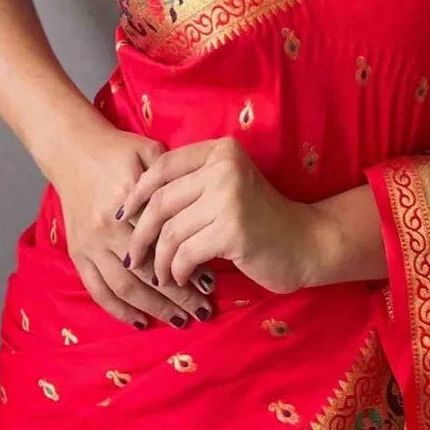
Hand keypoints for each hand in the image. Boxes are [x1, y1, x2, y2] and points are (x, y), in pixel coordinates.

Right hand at [56, 124, 215, 328]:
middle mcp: (106, 226)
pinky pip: (97, 290)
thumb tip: (202, 211)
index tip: (212, 283)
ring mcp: (89, 243)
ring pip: (124, 287)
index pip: (164, 241)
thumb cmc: (119, 151)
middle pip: (147, 271)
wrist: (72, 150)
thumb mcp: (150, 152)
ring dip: (153, 308)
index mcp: (127, 199)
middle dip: (177, 296)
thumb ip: (173, 178)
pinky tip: (140, 322)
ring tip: (181, 320)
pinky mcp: (77, 253)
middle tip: (204, 311)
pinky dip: (118, 310)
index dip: (188, 263)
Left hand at [116, 135, 318, 297]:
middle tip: (133, 257)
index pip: (163, 167)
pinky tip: (180, 278)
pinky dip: (177, 270)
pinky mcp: (234, 229)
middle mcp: (224, 167)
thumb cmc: (259, 219)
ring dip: (159, 259)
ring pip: (170, 231)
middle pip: (161, 201)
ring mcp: (230, 197)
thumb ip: (191, 186)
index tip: (123, 217)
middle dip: (140, 234)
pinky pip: (186, 253)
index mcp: (220, 151)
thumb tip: (132, 205)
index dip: (137, 193)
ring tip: (160, 274)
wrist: (305, 243)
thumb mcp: (226, 188)